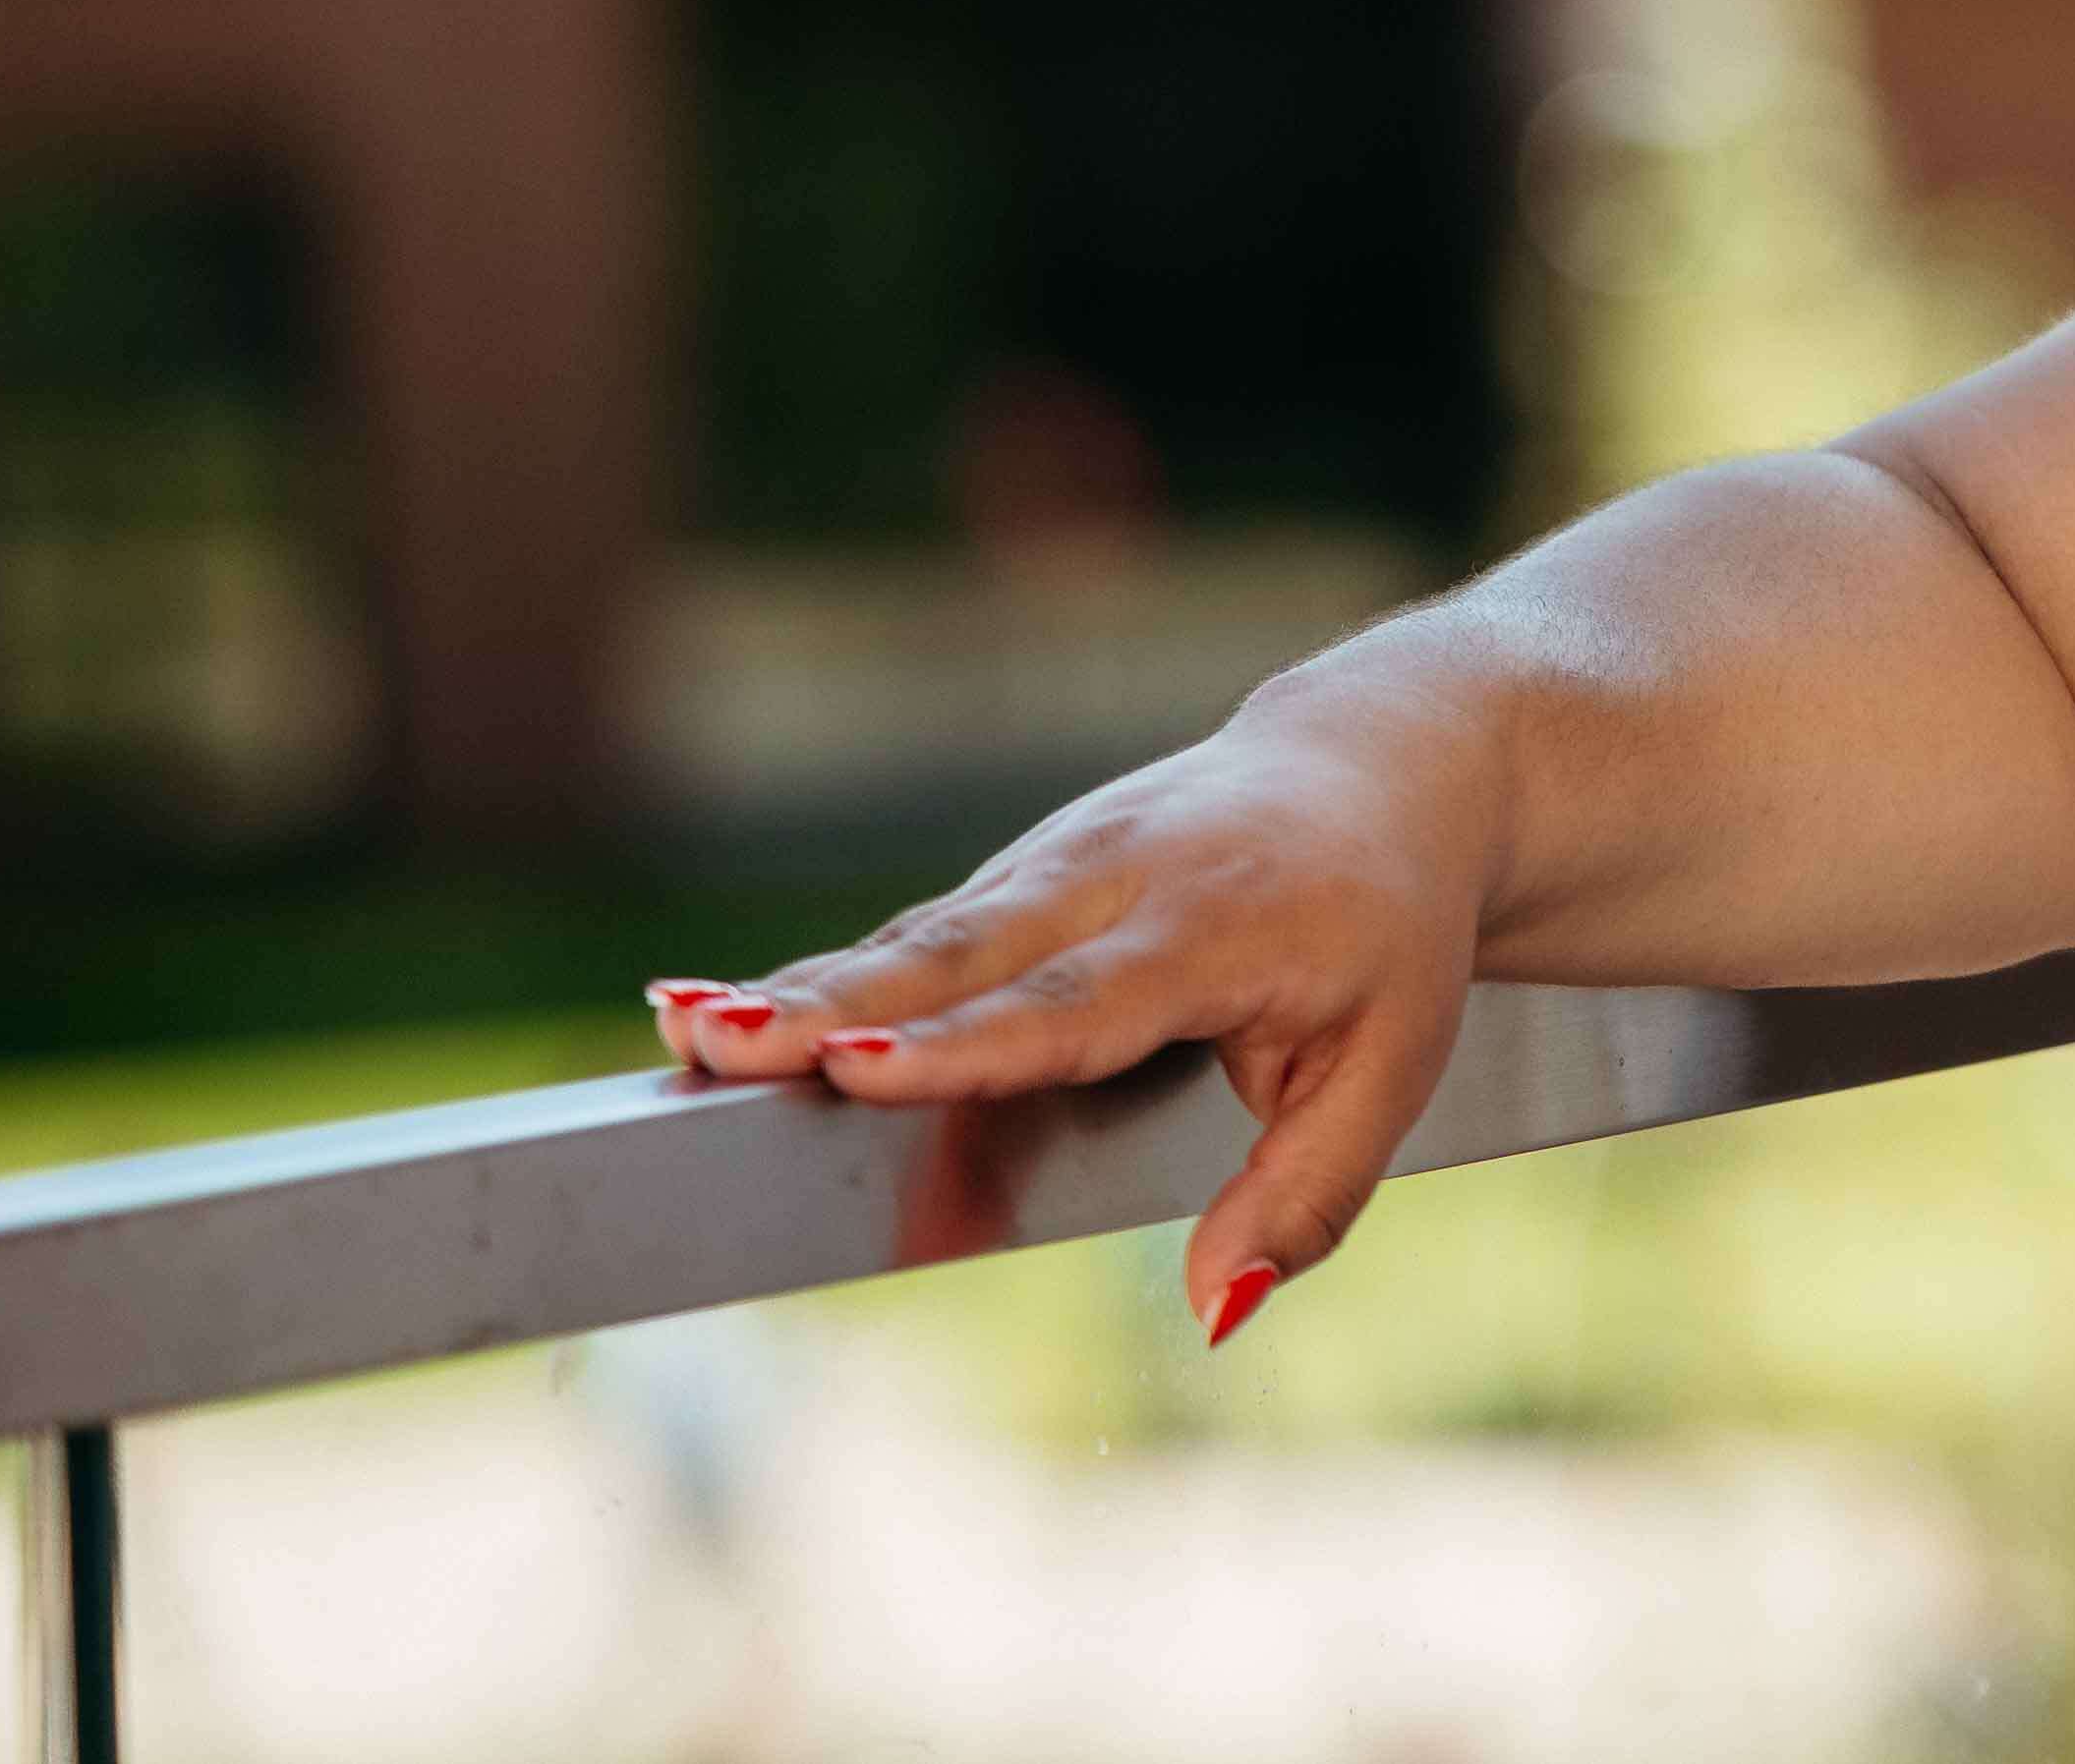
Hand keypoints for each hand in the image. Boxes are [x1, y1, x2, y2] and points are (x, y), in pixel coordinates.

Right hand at [646, 673, 1501, 1345]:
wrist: (1390, 764)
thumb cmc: (1390, 935)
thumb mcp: (1392, 1067)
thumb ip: (1308, 1195)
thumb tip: (1219, 1311)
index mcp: (1214, 930)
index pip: (1071, 1003)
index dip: (958, 1043)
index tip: (855, 1066)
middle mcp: (1118, 880)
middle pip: (957, 953)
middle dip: (827, 1001)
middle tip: (709, 1039)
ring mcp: (1059, 862)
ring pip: (917, 935)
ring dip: (797, 986)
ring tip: (682, 1030)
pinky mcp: (1020, 871)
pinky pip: (919, 932)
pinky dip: (822, 977)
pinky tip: (723, 1019)